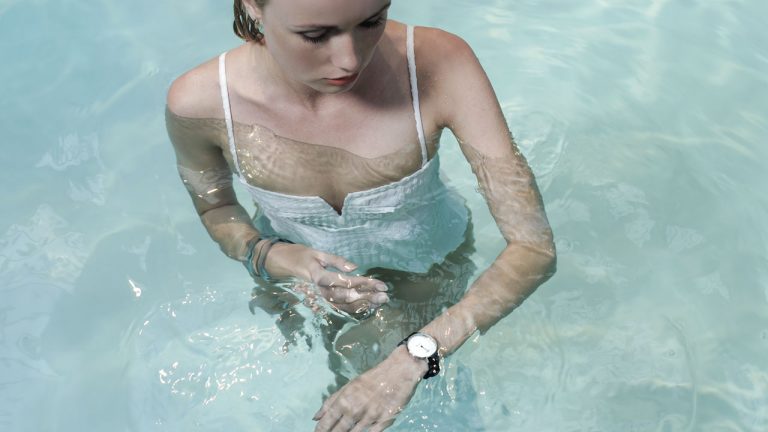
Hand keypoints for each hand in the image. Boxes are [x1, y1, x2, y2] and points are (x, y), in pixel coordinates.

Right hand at [263, 242, 388, 315]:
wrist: (279, 265)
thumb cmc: (300, 256)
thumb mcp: (316, 253)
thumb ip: (335, 261)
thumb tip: (354, 267)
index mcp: (319, 277)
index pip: (347, 282)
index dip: (365, 284)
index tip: (381, 285)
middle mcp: (320, 291)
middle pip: (348, 297)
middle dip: (368, 297)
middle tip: (385, 296)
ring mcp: (319, 299)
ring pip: (344, 305)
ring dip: (363, 304)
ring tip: (380, 302)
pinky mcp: (320, 303)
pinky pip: (338, 308)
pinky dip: (353, 309)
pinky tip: (367, 306)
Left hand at [313, 346, 426, 430]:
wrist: (399, 372)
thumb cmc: (372, 378)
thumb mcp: (349, 386)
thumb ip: (331, 402)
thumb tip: (315, 418)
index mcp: (344, 400)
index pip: (327, 422)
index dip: (320, 430)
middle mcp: (355, 410)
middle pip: (338, 431)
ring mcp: (369, 417)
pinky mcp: (383, 421)